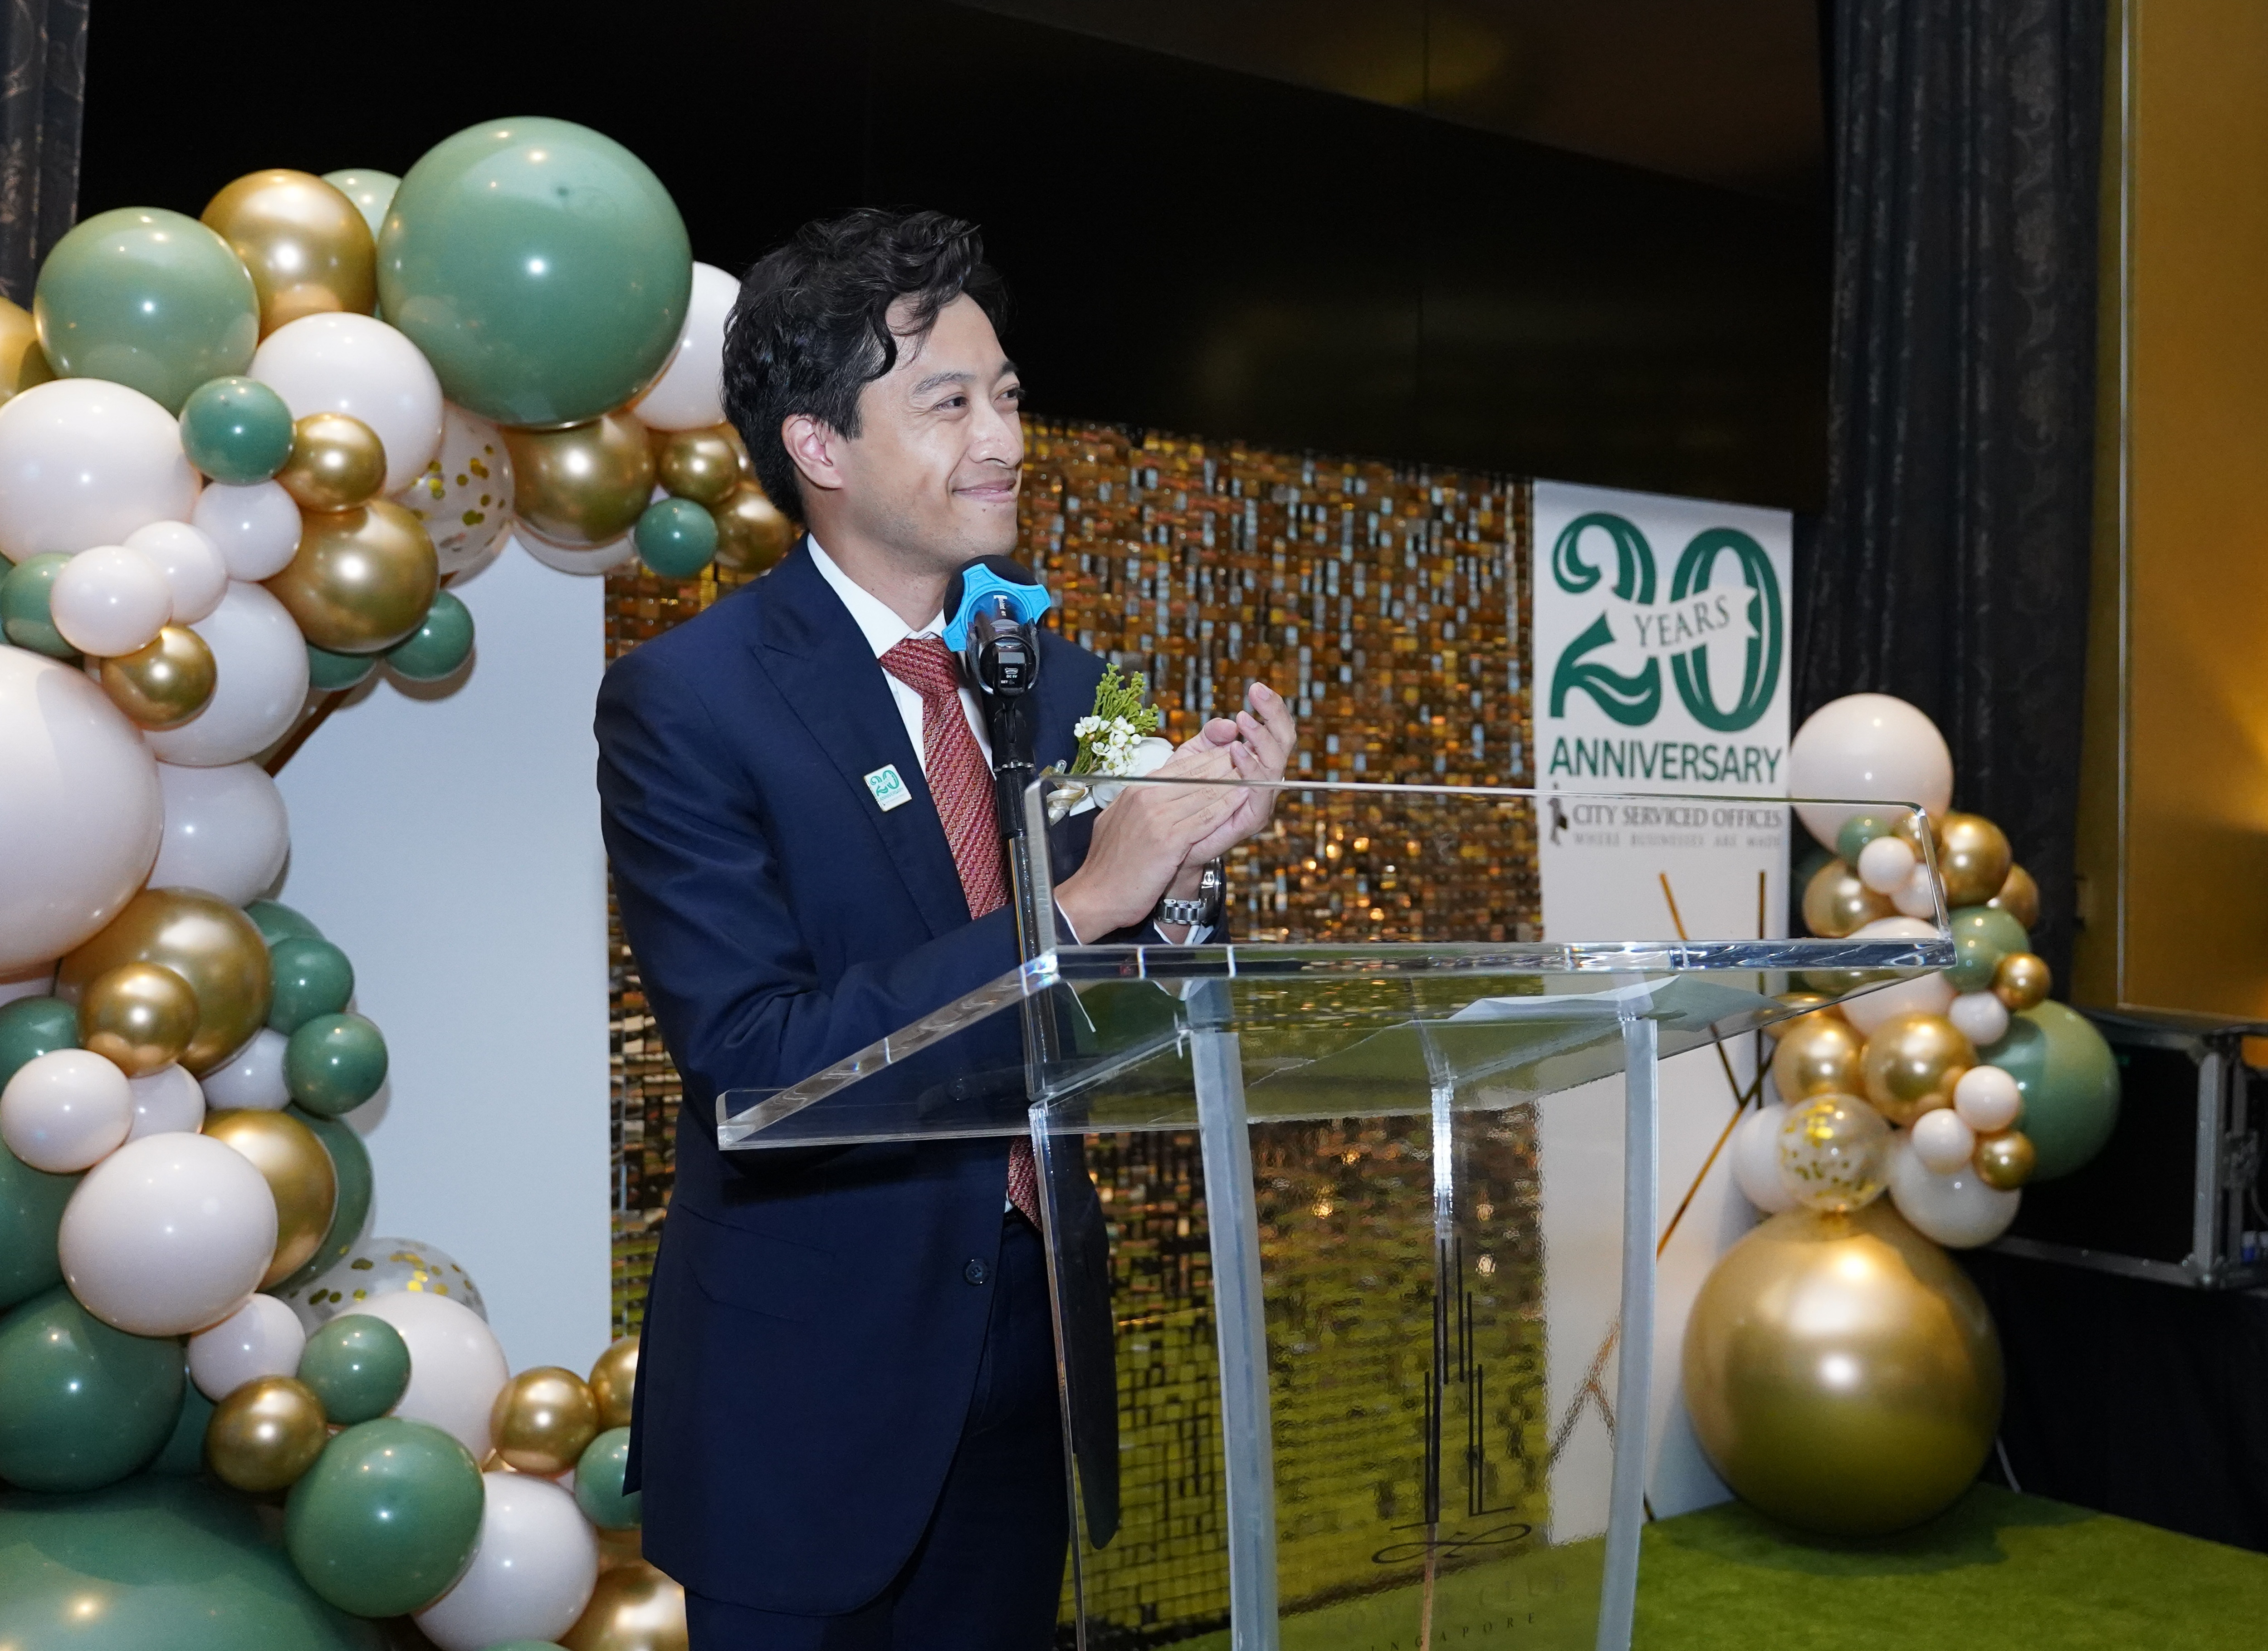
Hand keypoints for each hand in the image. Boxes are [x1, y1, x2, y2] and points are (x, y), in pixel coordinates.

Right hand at [1054, 767, 1240, 938]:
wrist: (1095, 895)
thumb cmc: (1110, 864)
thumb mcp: (1121, 819)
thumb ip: (1142, 802)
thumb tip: (1160, 790)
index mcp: (1136, 789)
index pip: (1181, 765)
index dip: (1211, 758)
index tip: (1232, 754)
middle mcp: (1146, 796)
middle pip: (1197, 773)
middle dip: (1227, 765)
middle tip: (1252, 757)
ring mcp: (1157, 817)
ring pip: (1205, 792)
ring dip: (1233, 782)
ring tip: (1254, 773)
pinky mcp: (1168, 840)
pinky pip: (1205, 818)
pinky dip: (1226, 807)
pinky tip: (1243, 799)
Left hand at [1174, 683, 1296, 874]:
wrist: (1170, 839)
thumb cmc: (1182, 795)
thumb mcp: (1193, 756)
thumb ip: (1211, 737)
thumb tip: (1229, 722)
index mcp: (1254, 760)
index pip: (1273, 729)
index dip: (1270, 708)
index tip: (1256, 687)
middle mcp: (1263, 778)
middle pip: (1283, 742)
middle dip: (1274, 714)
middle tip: (1259, 693)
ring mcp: (1260, 798)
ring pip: (1275, 764)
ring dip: (1262, 739)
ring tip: (1245, 720)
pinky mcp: (1251, 818)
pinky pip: (1260, 791)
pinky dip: (1251, 768)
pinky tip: (1237, 750)